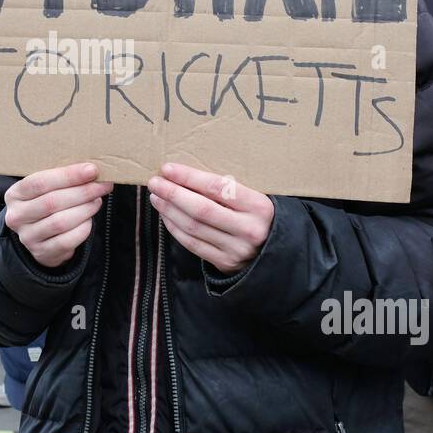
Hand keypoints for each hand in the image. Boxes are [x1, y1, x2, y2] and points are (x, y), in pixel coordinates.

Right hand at [4, 162, 112, 267]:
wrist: (39, 237)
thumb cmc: (46, 204)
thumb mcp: (45, 189)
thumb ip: (62, 179)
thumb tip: (91, 171)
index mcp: (14, 194)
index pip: (40, 182)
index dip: (68, 175)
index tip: (92, 170)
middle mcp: (16, 216)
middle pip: (52, 202)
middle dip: (83, 192)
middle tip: (103, 185)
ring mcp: (27, 237)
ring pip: (61, 222)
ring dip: (85, 209)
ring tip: (97, 201)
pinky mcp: (41, 253)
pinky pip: (67, 240)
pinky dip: (83, 228)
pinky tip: (89, 219)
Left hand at [147, 164, 273, 274]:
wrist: (276, 252)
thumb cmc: (259, 217)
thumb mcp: (255, 199)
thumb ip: (229, 189)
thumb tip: (186, 175)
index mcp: (259, 206)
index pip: (217, 188)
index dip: (189, 177)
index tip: (168, 168)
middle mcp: (249, 229)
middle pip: (201, 209)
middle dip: (173, 194)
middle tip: (155, 182)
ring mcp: (236, 249)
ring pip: (193, 227)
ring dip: (170, 210)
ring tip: (156, 196)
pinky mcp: (225, 263)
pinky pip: (193, 244)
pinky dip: (175, 228)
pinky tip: (166, 215)